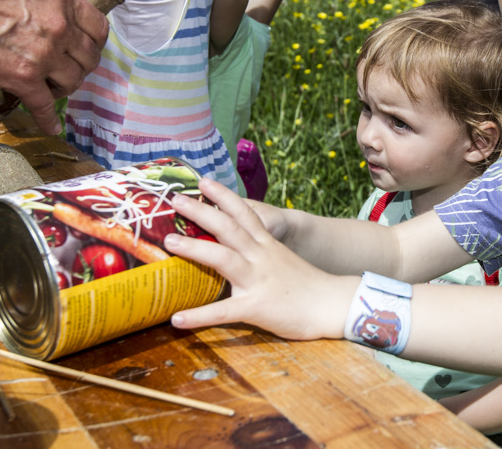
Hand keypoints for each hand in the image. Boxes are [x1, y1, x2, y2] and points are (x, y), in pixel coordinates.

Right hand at [0, 0, 108, 134]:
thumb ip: (47, 5)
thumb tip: (55, 18)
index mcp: (61, 1)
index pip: (98, 28)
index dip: (94, 43)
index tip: (87, 49)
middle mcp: (60, 27)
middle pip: (89, 58)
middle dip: (80, 67)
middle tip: (67, 70)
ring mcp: (44, 54)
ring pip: (73, 81)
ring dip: (64, 88)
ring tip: (51, 88)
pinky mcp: (23, 78)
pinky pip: (45, 105)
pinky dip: (48, 118)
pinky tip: (51, 125)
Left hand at [165, 178, 356, 339]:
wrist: (333, 304)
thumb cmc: (309, 285)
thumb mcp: (283, 261)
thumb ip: (261, 254)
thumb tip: (238, 250)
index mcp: (268, 245)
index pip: (245, 213)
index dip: (223, 196)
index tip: (204, 182)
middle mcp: (261, 257)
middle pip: (228, 228)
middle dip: (201, 211)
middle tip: (175, 199)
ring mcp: (258, 280)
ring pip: (223, 259)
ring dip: (194, 249)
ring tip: (168, 242)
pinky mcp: (256, 306)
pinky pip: (223, 311)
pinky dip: (199, 315)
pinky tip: (176, 319)